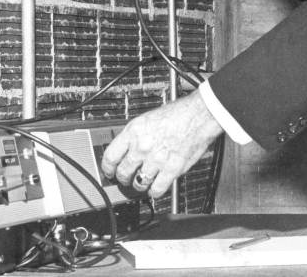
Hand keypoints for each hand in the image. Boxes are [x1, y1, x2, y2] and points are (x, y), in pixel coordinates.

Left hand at [101, 90, 222, 198]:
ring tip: (143, 181)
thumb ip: (135, 136)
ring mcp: (156, 159)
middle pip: (123, 173)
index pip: (110, 156)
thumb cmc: (178, 114)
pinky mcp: (172, 170)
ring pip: (139, 183)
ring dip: (140, 185)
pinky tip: (156, 187)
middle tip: (126, 178)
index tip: (109, 172)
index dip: (107, 168)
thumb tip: (126, 150)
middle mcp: (142, 146)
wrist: (199, 115)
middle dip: (123, 178)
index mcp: (134, 131)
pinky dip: (154, 192)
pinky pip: (156, 190)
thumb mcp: (148, 119)